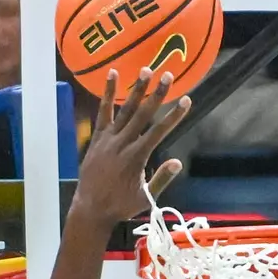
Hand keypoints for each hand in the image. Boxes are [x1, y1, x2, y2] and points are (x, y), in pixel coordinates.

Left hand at [69, 68, 189, 225]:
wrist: (91, 209)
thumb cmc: (121, 206)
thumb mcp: (146, 198)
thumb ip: (161, 179)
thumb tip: (178, 162)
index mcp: (136, 158)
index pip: (159, 132)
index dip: (174, 116)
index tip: (187, 100)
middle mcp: (122, 144)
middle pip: (143, 114)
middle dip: (157, 94)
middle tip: (168, 75)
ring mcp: (108, 139)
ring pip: (125, 110)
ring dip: (136, 89)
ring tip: (146, 69)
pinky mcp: (97, 137)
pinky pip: (103, 112)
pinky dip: (108, 94)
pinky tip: (112, 75)